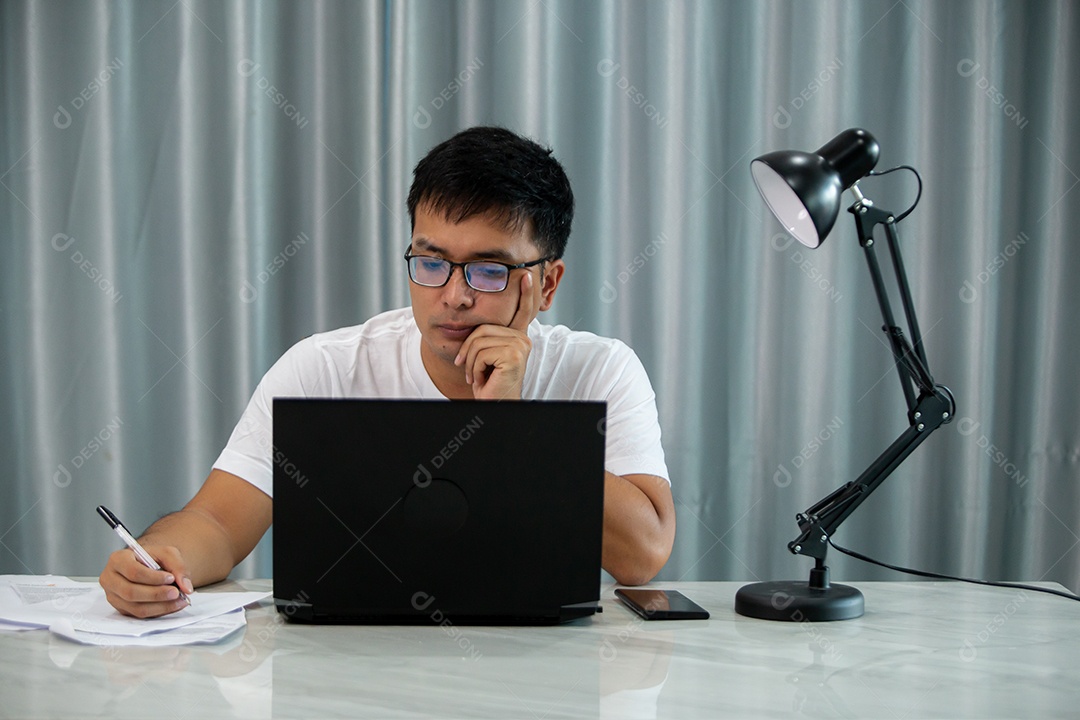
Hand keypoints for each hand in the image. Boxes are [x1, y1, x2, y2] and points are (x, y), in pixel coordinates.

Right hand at [99, 545, 193, 617]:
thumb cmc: (153, 558)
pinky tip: (173, 605)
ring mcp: (113, 596)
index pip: (133, 572)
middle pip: (131, 592)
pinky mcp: (121, 608)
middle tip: (177, 592)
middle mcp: (110, 579)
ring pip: (135, 607)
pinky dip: (159, 611)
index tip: (171, 578)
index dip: (153, 578)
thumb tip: (186, 586)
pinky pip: (139, 614)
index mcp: (118, 559)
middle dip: (157, 594)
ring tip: (179, 600)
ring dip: (160, 606)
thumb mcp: (167, 553)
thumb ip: (178, 567)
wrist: (148, 565)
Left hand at [454, 272, 534, 399]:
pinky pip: (480, 353)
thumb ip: (487, 337)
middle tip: (470, 370)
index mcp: (517, 337)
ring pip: (478, 341)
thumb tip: (477, 322)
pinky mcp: (513, 356)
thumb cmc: (488, 383)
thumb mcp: (485, 355)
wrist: (493, 404)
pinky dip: (474, 369)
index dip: (525, 293)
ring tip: (476, 377)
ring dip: (469, 363)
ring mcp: (519, 347)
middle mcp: (522, 340)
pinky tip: (482, 379)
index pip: (522, 312)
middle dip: (468, 350)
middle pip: (482, 328)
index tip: (527, 275)